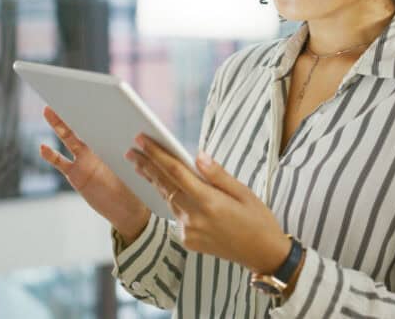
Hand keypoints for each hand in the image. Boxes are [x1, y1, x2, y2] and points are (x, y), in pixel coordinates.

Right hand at [39, 106, 149, 241]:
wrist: (128, 209)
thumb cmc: (138, 186)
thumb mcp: (138, 166)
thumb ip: (130, 152)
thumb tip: (137, 136)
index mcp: (113, 142)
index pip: (102, 120)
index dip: (95, 107)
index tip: (89, 91)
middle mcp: (97, 148)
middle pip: (82, 124)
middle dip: (72, 109)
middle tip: (62, 93)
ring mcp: (84, 160)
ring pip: (68, 138)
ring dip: (58, 125)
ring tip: (48, 110)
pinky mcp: (76, 175)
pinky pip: (61, 162)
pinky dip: (51, 156)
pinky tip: (42, 147)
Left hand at [125, 133, 291, 273]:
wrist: (263, 254)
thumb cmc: (258, 219)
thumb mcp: (244, 191)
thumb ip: (217, 174)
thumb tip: (197, 155)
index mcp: (209, 202)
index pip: (176, 172)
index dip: (156, 154)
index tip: (142, 139)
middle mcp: (195, 218)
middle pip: (165, 185)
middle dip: (147, 165)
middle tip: (131, 149)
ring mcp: (189, 231)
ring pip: (167, 199)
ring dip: (154, 180)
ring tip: (139, 164)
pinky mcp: (188, 240)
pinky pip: (174, 214)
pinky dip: (169, 198)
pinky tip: (162, 186)